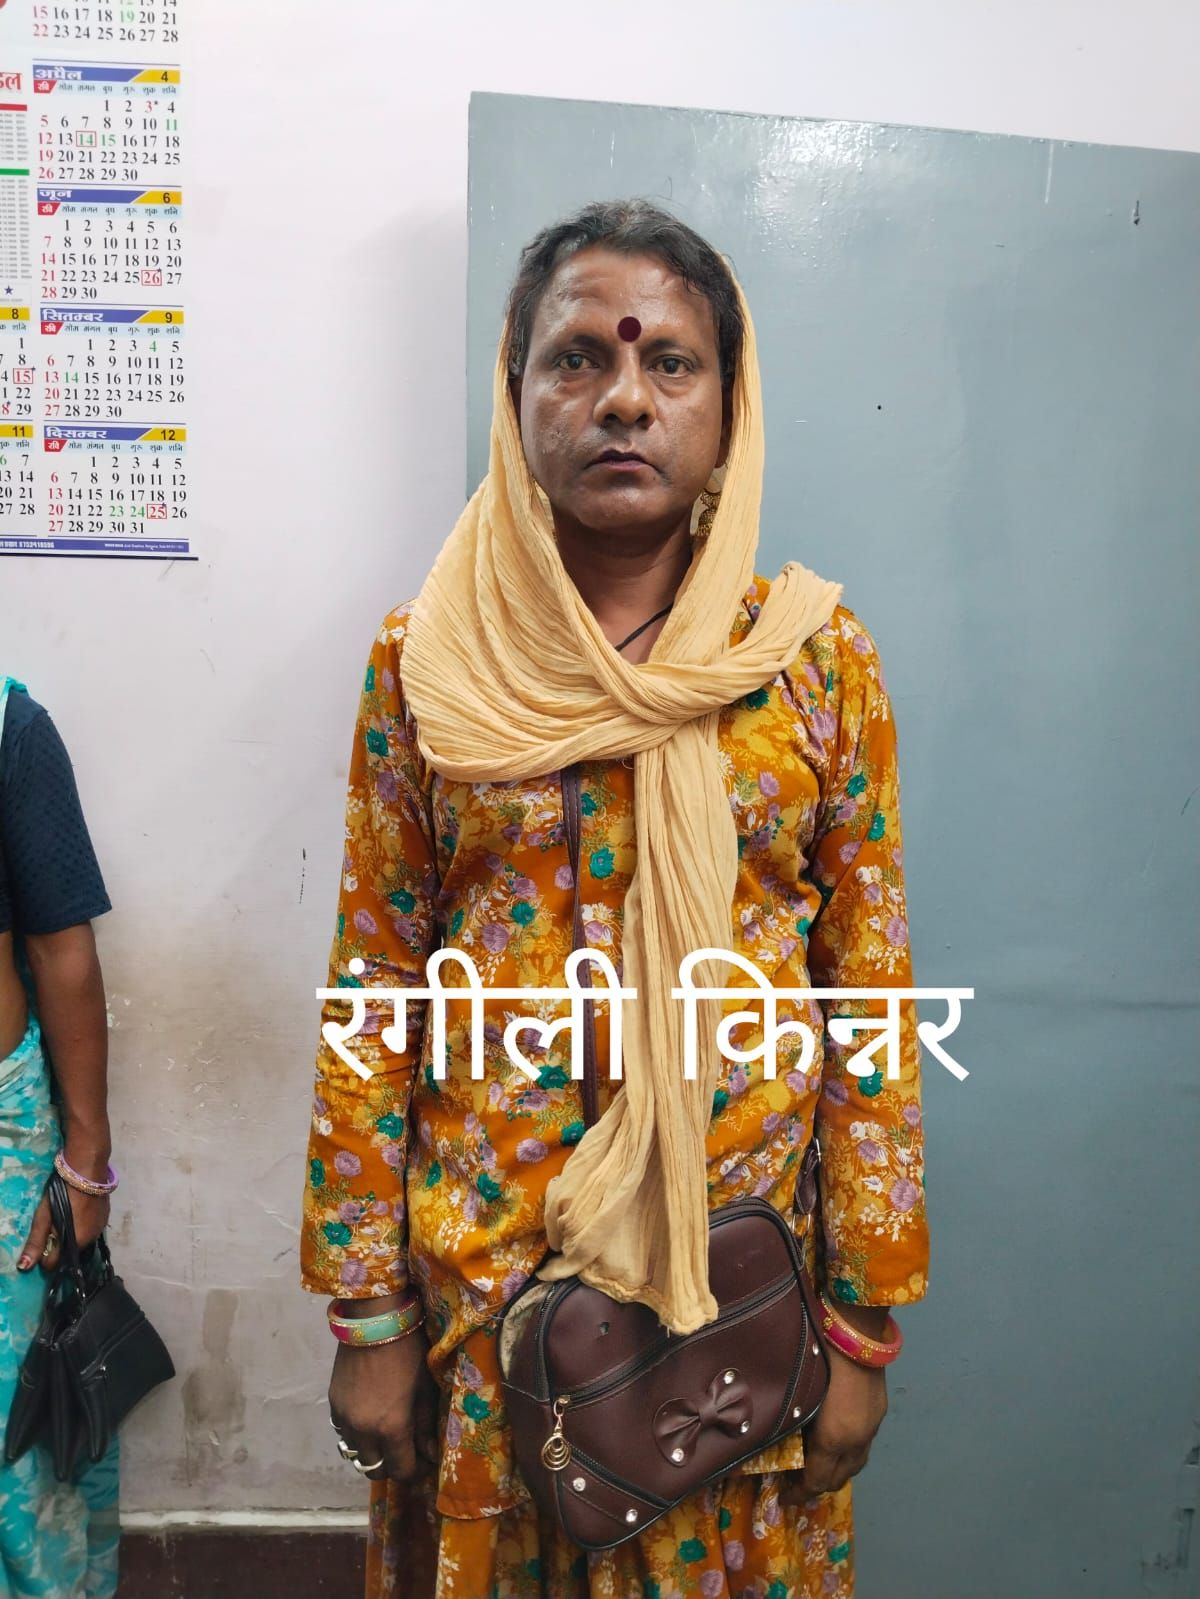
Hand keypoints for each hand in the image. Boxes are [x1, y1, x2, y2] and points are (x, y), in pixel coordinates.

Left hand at [17, 1184, 109, 1273]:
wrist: (87, 1173)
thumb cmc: (62, 1194)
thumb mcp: (43, 1217)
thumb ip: (36, 1242)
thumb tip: (25, 1266)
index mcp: (73, 1243)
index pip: (54, 1264)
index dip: (45, 1255)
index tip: (43, 1240)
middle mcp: (89, 1241)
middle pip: (68, 1253)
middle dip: (60, 1245)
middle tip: (54, 1225)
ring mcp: (99, 1230)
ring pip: (80, 1242)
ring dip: (72, 1236)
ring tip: (68, 1217)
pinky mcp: (105, 1219)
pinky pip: (90, 1231)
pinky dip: (83, 1227)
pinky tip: (80, 1213)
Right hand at [328, 1325, 439, 1483]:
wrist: (373, 1320)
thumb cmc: (408, 1351)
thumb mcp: (425, 1388)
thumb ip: (426, 1425)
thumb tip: (430, 1452)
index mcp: (391, 1428)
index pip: (401, 1471)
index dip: (415, 1472)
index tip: (423, 1463)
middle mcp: (363, 1431)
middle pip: (374, 1470)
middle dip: (392, 1466)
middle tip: (405, 1451)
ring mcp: (344, 1419)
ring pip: (356, 1454)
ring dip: (372, 1452)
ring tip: (386, 1435)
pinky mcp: (333, 1405)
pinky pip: (344, 1433)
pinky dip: (356, 1434)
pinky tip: (368, 1418)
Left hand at [780, 1346, 888, 1503]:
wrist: (856, 1331)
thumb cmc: (818, 1355)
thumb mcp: (799, 1392)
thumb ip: (792, 1420)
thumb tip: (778, 1435)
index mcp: (833, 1438)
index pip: (817, 1481)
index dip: (799, 1493)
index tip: (783, 1497)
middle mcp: (856, 1439)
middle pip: (838, 1479)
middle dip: (817, 1487)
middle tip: (797, 1483)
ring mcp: (871, 1427)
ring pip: (855, 1465)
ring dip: (836, 1472)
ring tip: (817, 1466)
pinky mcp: (878, 1413)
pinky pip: (863, 1446)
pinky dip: (848, 1453)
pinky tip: (836, 1441)